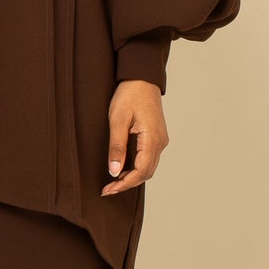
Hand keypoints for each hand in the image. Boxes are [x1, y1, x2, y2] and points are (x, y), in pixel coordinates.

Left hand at [101, 80, 168, 195]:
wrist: (142, 78)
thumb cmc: (129, 95)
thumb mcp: (117, 120)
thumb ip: (116, 147)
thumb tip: (114, 172)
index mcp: (152, 139)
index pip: (140, 172)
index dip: (124, 184)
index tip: (108, 190)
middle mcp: (160, 142)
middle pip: (146, 173)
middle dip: (127, 184)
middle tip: (108, 189)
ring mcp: (160, 140)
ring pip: (148, 168)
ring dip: (132, 177)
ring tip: (113, 182)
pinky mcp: (157, 137)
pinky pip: (149, 159)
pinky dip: (137, 168)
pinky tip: (123, 169)